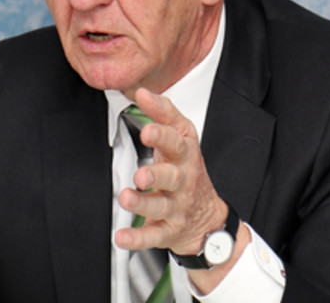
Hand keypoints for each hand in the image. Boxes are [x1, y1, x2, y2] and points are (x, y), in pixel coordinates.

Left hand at [114, 89, 248, 291]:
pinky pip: (153, 236)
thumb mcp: (182, 138)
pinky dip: (137, 238)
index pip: (177, 142)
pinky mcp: (169, 230)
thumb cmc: (187, 170)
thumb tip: (142, 91)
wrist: (208, 218)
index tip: (148, 129)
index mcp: (184, 155)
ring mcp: (177, 207)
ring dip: (142, 204)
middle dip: (157, 174)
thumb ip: (162, 113)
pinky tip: (122, 237)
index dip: (163, 134)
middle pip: (172, 177)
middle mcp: (182, 181)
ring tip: (127, 198)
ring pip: (160, 206)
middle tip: (142, 174)